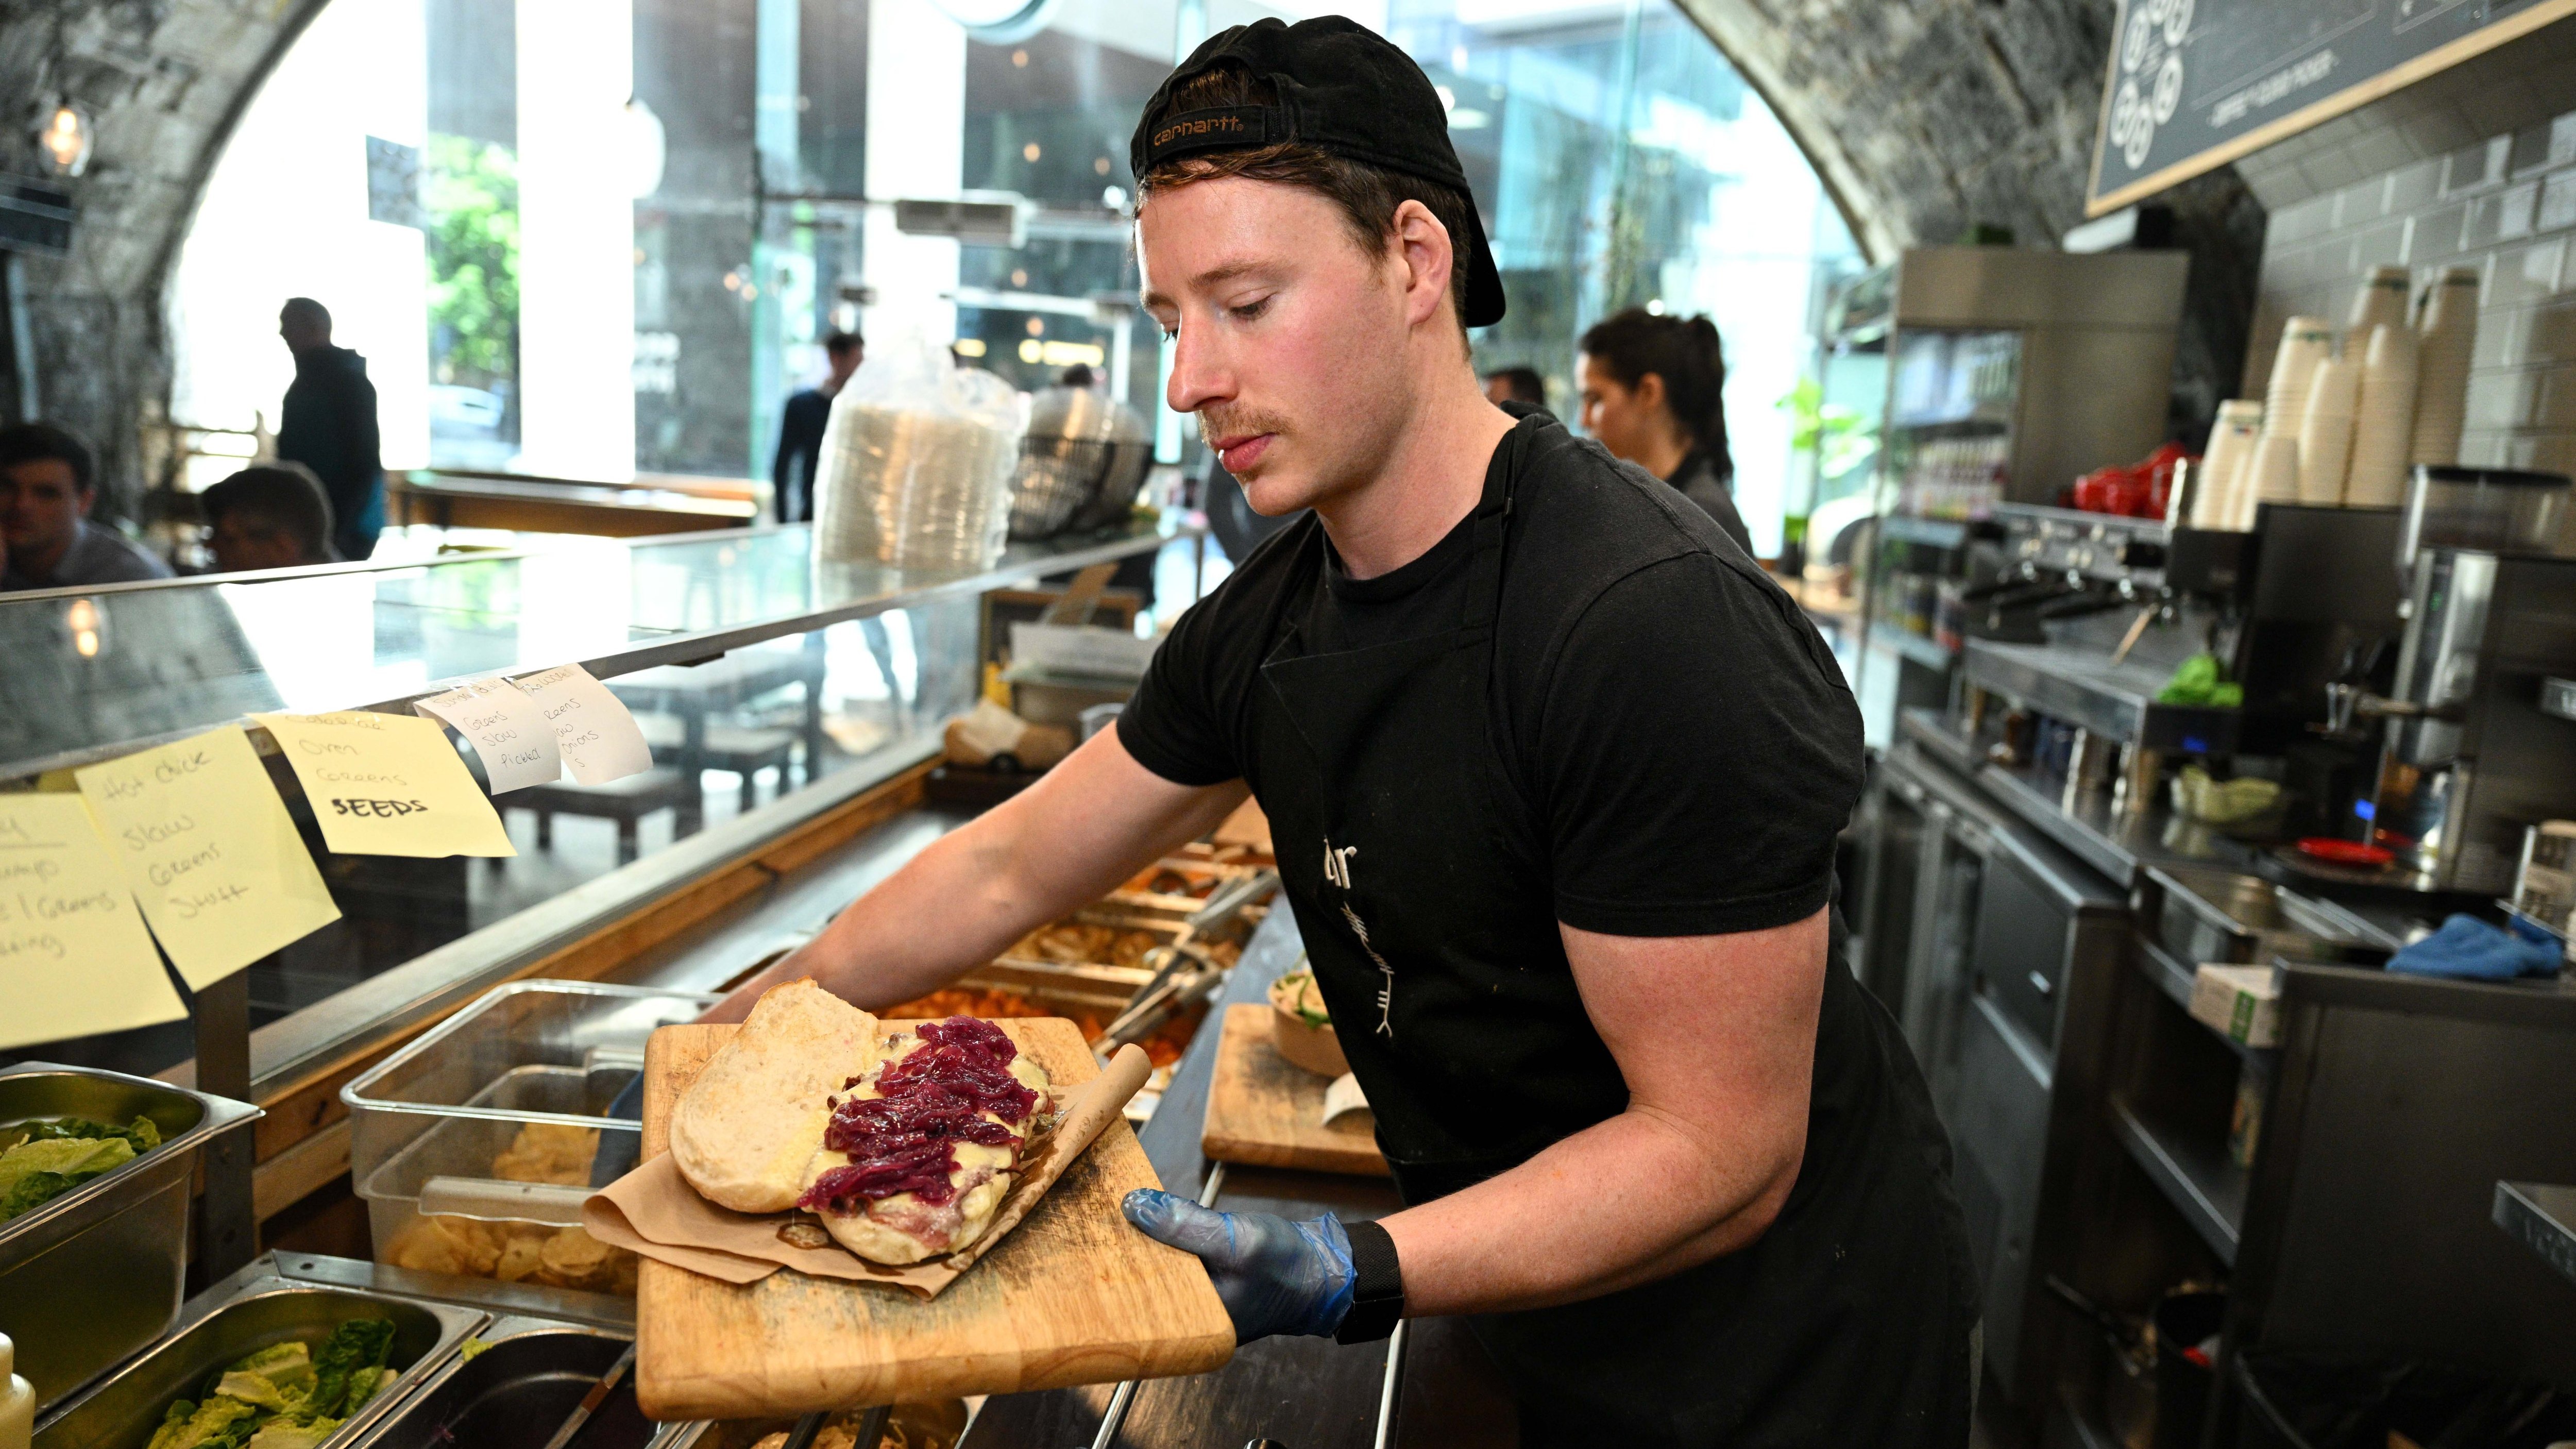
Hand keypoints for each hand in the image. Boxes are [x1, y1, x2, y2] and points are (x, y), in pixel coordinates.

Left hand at [1122, 1189, 1355, 1342]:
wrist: (1321, 1272)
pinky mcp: (1205, 1287)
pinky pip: (1176, 1264)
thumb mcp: (1234, 1239)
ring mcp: (1198, 1305)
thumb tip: (1136, 1206)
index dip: (1118, 1261)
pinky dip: (1169, 1241)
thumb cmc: (1287, 1263)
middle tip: (1116, 1212)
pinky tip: (1163, 1220)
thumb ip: (1185, 1225)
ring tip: (1137, 1212)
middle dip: (1131, 1248)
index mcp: (1196, 1324)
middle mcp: (1192, 1320)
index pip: (1139, 1294)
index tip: (1101, 1227)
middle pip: (1144, 1282)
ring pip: (1160, 1269)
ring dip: (1150, 1240)